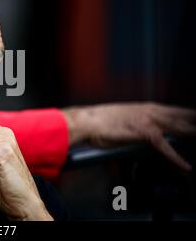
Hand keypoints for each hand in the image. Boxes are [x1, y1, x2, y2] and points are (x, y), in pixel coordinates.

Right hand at [63, 102, 195, 170]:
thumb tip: (142, 130)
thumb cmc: (100, 121)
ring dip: (192, 132)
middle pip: (181, 115)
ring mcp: (148, 120)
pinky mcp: (143, 132)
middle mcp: (150, 111)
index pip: (174, 110)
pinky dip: (176, 157)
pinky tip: (185, 165)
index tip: (194, 116)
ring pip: (178, 127)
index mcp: (145, 107)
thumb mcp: (123, 118)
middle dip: (194, 118)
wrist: (88, 121)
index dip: (188, 114)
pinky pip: (164, 146)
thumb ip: (137, 122)